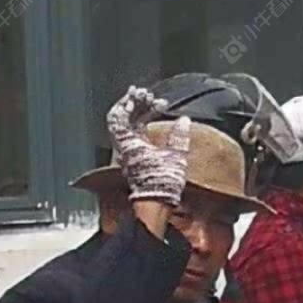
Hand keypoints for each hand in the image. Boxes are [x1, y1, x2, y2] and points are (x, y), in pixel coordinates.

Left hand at [106, 85, 190, 205]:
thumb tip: (183, 121)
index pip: (119, 117)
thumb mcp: (174, 157)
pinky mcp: (137, 161)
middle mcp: (126, 149)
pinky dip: (144, 124)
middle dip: (135, 104)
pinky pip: (136, 135)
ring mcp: (130, 155)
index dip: (128, 102)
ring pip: (130, 127)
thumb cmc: (161, 184)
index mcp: (129, 144)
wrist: (155, 208)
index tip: (140, 93)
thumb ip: (178, 136)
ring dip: (141, 113)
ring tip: (155, 104)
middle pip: (123, 119)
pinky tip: (156, 121)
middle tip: (149, 95)